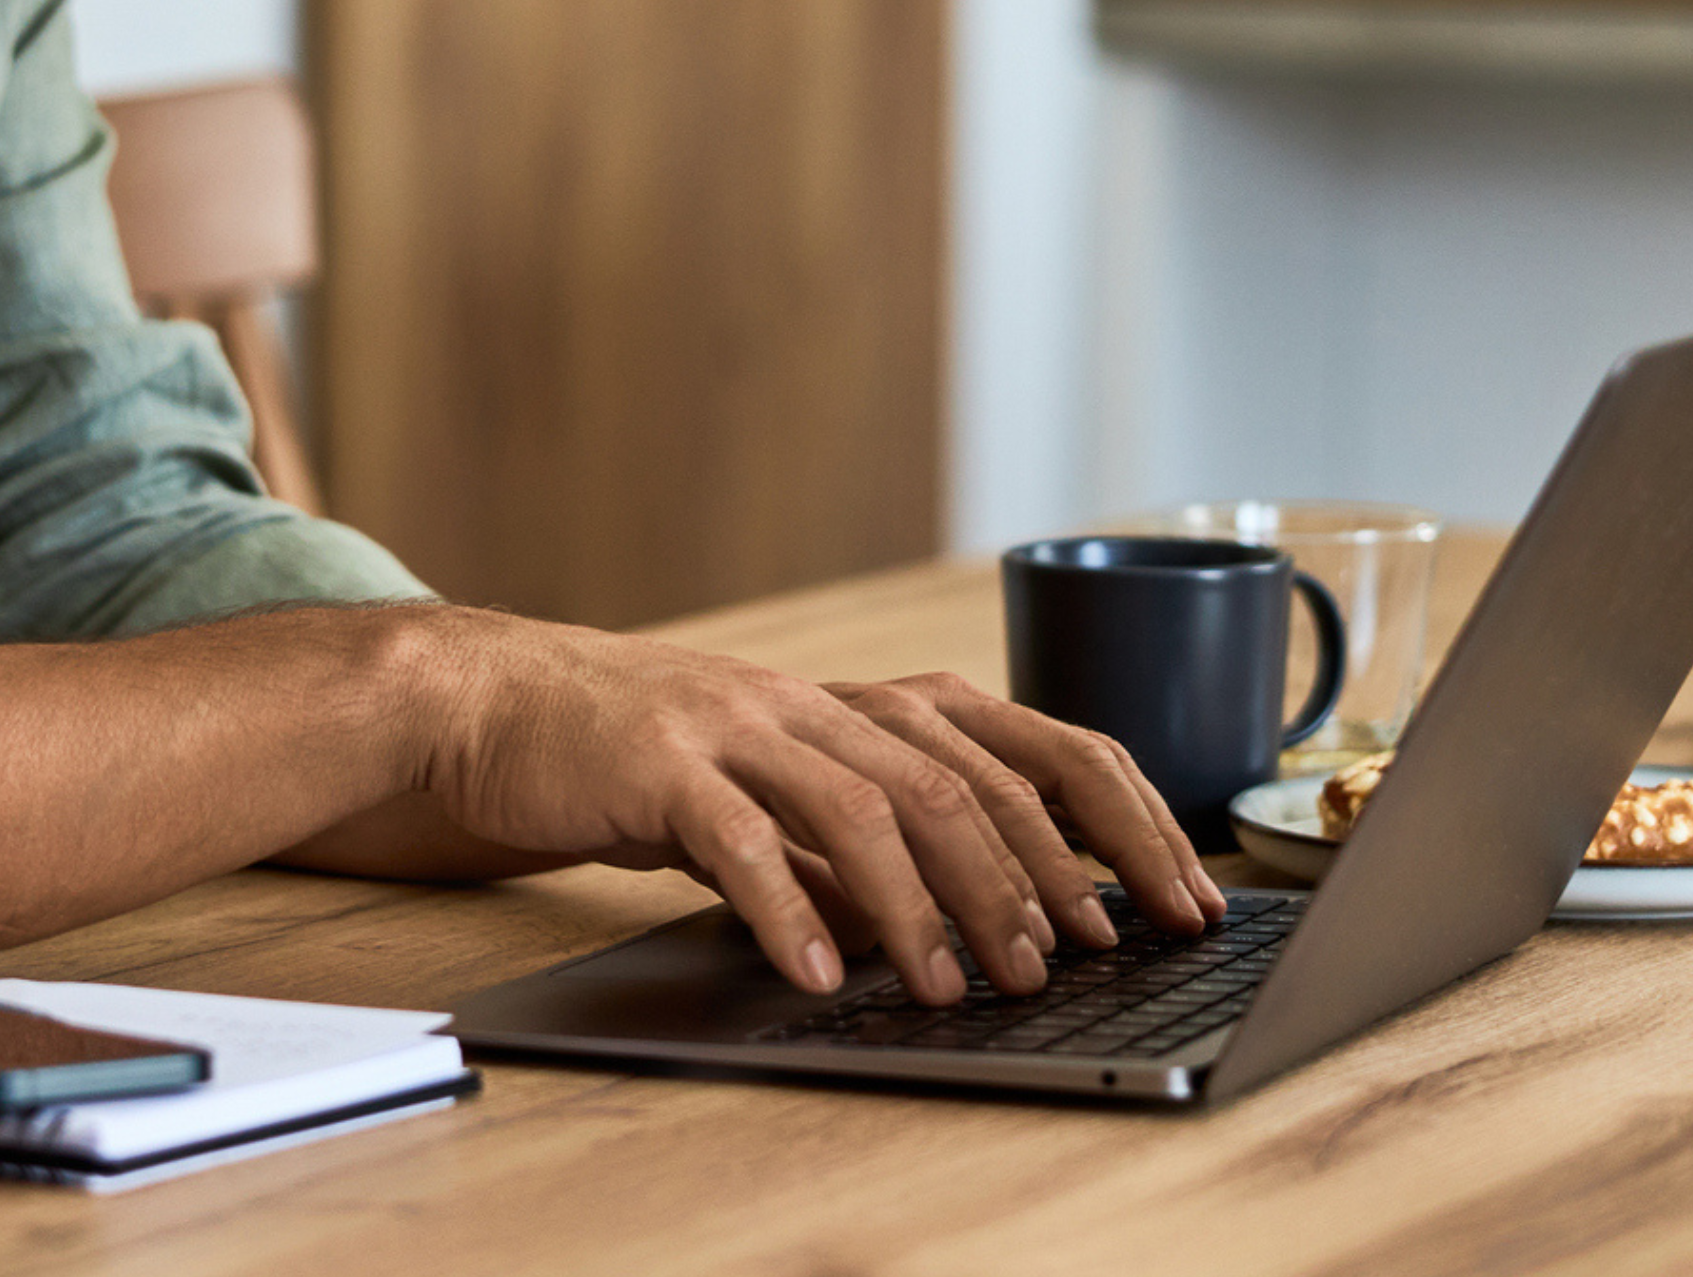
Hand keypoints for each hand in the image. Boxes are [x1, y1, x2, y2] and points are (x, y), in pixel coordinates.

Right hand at [415, 610, 1225, 1005]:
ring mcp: (747, 722)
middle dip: (1041, 880)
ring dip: (927, 908)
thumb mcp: (803, 792)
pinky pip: (742, 839)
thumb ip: (888, 845)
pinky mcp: (664, 762)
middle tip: (1081, 963)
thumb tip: (989, 923)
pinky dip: (790, 911)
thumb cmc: (671, 758)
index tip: (1180, 899)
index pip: (1043, 750)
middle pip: (971, 783)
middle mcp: (832, 703)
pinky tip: (824, 975)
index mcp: (887, 706)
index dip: (1123, 824)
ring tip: (962, 989)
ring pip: (870, 807)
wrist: (512, 705)